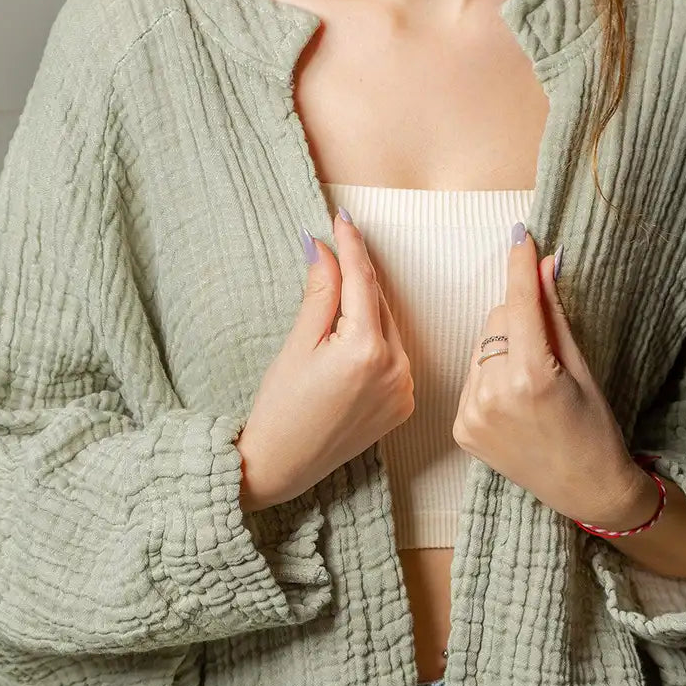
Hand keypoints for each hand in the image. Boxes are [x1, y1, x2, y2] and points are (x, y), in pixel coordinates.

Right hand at [236, 210, 414, 511]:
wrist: (283, 465)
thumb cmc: (280, 407)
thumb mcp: (298, 344)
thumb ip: (320, 293)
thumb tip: (324, 248)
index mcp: (366, 350)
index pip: (362, 281)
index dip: (351, 246)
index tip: (342, 219)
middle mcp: (396, 369)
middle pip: (379, 303)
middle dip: (359, 272)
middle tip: (339, 240)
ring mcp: (404, 389)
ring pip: (389, 327)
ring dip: (368, 303)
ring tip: (343, 281)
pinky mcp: (404, 404)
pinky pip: (395, 354)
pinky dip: (378, 335)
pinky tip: (356, 326)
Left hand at [451, 225, 639, 527]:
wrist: (585, 489)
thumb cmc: (595, 428)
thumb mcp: (582, 368)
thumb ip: (555, 315)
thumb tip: (544, 265)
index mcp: (531, 378)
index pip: (519, 305)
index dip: (520, 268)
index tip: (520, 235)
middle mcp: (494, 395)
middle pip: (496, 321)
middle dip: (518, 319)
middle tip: (544, 345)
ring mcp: (473, 414)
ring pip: (481, 347)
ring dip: (502, 348)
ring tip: (530, 380)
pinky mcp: (461, 428)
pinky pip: (472, 377)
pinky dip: (490, 376)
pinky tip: (514, 400)